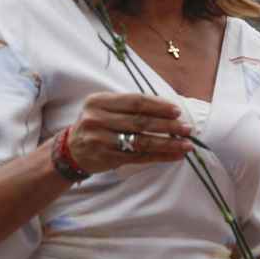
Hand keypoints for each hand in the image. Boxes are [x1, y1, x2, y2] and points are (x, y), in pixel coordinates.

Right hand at [67, 93, 194, 173]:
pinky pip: (139, 157)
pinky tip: (175, 156)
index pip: (135, 102)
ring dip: (167, 144)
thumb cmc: (97, 124)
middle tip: (188, 129)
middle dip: (168, 126)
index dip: (159, 106)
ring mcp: (100, 139)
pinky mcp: (107, 157)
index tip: (177, 111)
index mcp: (99, 101)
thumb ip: (131, 106)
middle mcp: (97, 119)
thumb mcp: (105, 108)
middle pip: (140, 122)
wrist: (71, 150)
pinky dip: (160, 157)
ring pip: (141, 142)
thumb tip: (169, 109)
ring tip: (187, 145)